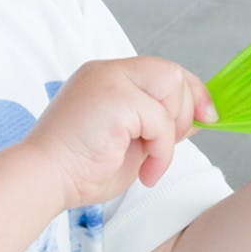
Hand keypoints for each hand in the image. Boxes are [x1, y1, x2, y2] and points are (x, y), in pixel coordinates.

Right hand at [26, 57, 216, 211]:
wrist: (43, 179)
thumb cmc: (78, 169)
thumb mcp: (131, 142)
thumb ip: (159, 125)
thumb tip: (198, 117)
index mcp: (106, 79)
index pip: (161, 72)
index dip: (191, 92)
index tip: (206, 118)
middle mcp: (107, 72)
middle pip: (173, 72)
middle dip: (184, 112)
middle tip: (162, 149)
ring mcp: (109, 80)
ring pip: (172, 86)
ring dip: (171, 132)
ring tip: (150, 161)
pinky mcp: (115, 97)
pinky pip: (160, 119)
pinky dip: (162, 150)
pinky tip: (145, 170)